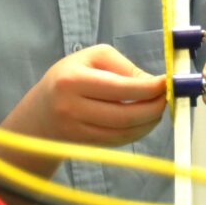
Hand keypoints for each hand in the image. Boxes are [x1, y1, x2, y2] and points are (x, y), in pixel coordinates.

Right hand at [10, 44, 167, 148]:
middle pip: (124, 115)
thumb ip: (123, 66)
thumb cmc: (68, 78)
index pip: (120, 88)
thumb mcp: (90, 58)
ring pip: (124, 132)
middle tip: (166, 99)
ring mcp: (76, 131)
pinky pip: (117, 141)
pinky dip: (136, 132)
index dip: (148, 88)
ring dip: (148, 123)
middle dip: (153, 108)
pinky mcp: (84, 145)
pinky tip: (144, 122)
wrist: (39, 114)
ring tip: (158, 109)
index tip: (166, 84)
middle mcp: (72, 108)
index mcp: (72, 80)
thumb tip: (152, 83)